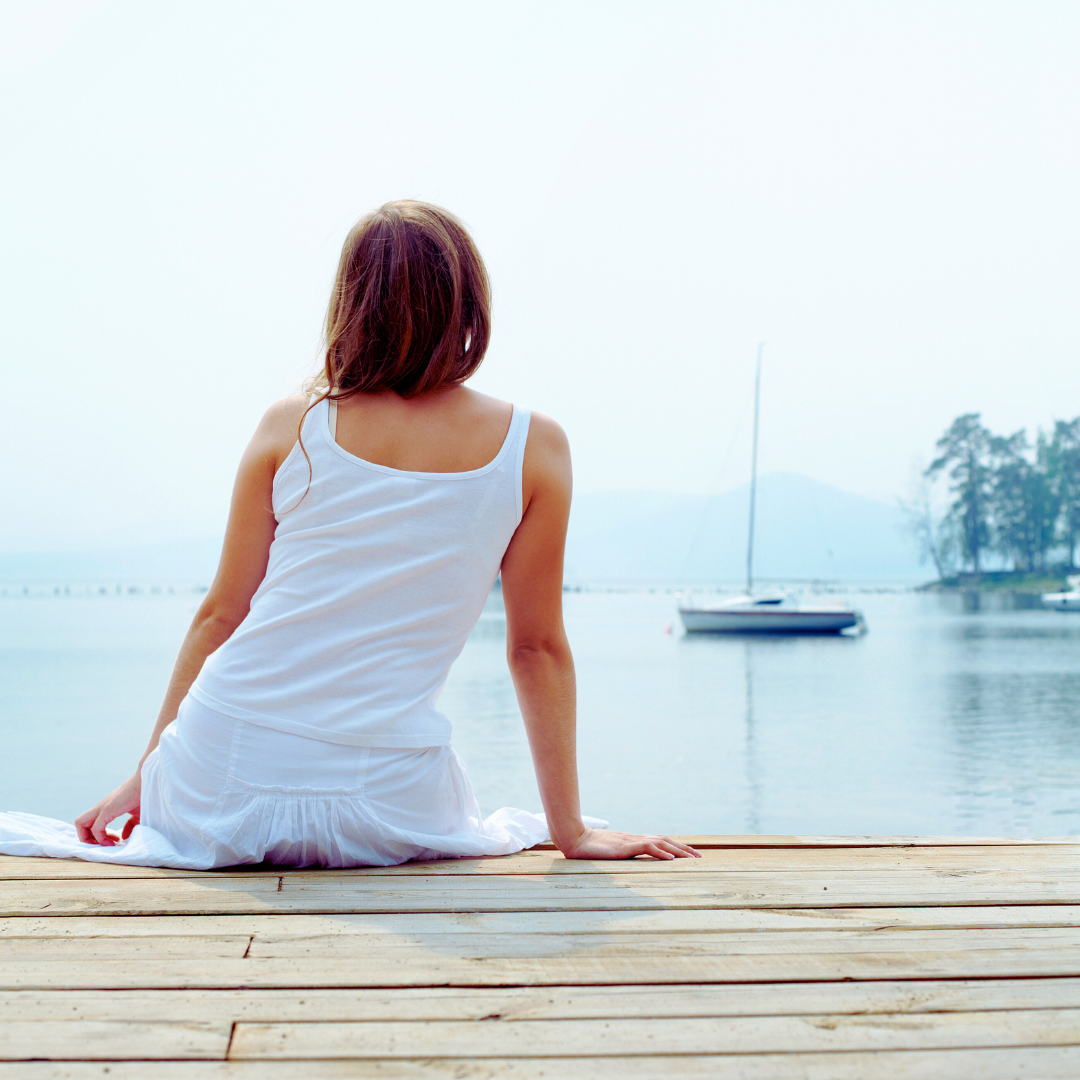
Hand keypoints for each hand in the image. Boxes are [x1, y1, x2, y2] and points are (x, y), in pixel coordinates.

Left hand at [74, 773, 141, 845]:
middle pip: (80, 823)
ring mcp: (103, 807)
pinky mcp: (108, 810)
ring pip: (80, 823)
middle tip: (104, 844)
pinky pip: (96, 828)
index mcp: (107, 807)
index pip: (91, 823)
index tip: (116, 840)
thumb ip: (129, 825)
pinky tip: (116, 841)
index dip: (99, 836)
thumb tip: (122, 836)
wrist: (149, 781)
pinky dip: (102, 838)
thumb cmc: (145, 796)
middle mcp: (101, 807)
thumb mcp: (137, 815)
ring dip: (89, 838)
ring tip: (105, 844)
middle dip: (88, 838)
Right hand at [558, 827, 699, 860]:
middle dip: (684, 849)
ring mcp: (631, 842)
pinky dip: (660, 852)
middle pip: (666, 841)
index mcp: (635, 841)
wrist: (576, 840)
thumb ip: (622, 854)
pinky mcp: (625, 846)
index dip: (677, 847)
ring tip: (691, 858)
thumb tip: (630, 860)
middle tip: (700, 857)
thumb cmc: (591, 848)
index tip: (691, 855)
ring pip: (660, 843)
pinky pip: (646, 847)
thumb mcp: (611, 853)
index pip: (661, 842)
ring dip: (678, 851)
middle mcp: (636, 839)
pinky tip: (670, 859)